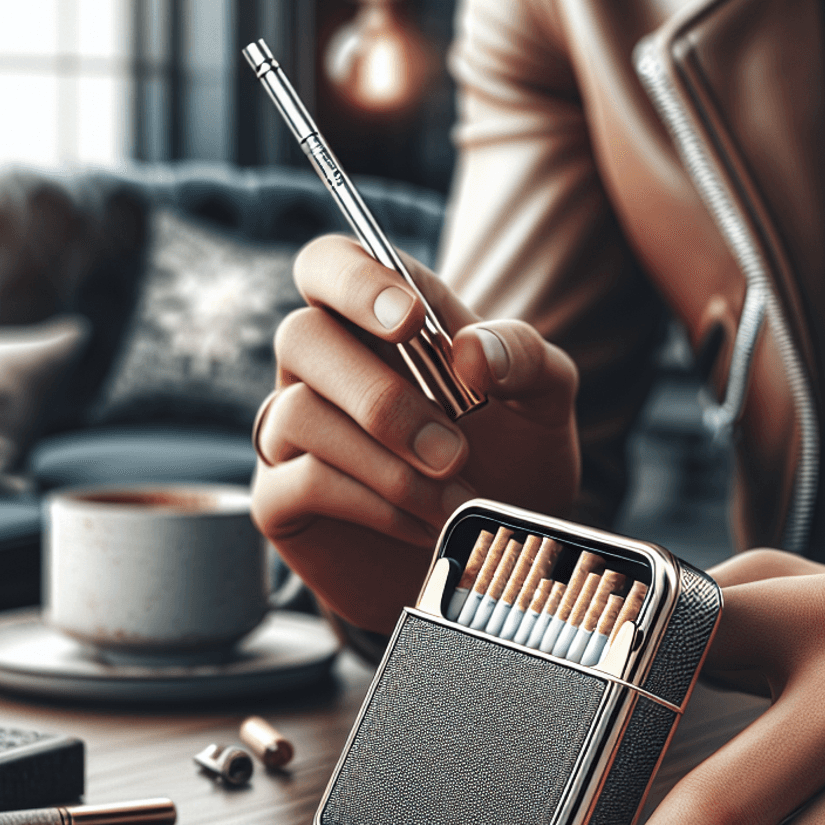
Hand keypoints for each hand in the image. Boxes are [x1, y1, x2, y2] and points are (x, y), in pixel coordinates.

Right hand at [250, 236, 579, 632]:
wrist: (492, 560)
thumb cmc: (513, 465)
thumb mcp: (544, 404)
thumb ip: (524, 357)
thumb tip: (470, 350)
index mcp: (377, 323)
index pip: (329, 265)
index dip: (355, 280)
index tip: (410, 323)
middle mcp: (324, 369)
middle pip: (301, 335)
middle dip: (381, 398)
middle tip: (454, 453)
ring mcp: (293, 434)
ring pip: (299, 414)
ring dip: (390, 467)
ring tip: (455, 502)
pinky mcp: (281, 500)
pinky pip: (302, 481)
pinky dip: (374, 505)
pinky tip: (424, 526)